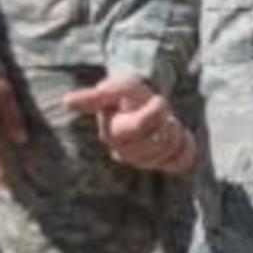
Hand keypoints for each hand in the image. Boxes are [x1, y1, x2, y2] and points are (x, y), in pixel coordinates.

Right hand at [64, 73, 198, 175]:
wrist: (145, 105)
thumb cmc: (127, 96)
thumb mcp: (116, 88)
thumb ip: (96, 95)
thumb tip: (66, 102)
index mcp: (114, 132)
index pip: (134, 128)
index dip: (153, 114)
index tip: (158, 99)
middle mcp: (126, 152)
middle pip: (155, 144)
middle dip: (164, 122)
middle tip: (163, 107)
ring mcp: (144, 161)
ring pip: (170, 151)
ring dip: (175, 131)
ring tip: (166, 120)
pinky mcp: (162, 164)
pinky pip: (182, 161)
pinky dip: (186, 146)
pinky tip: (178, 136)